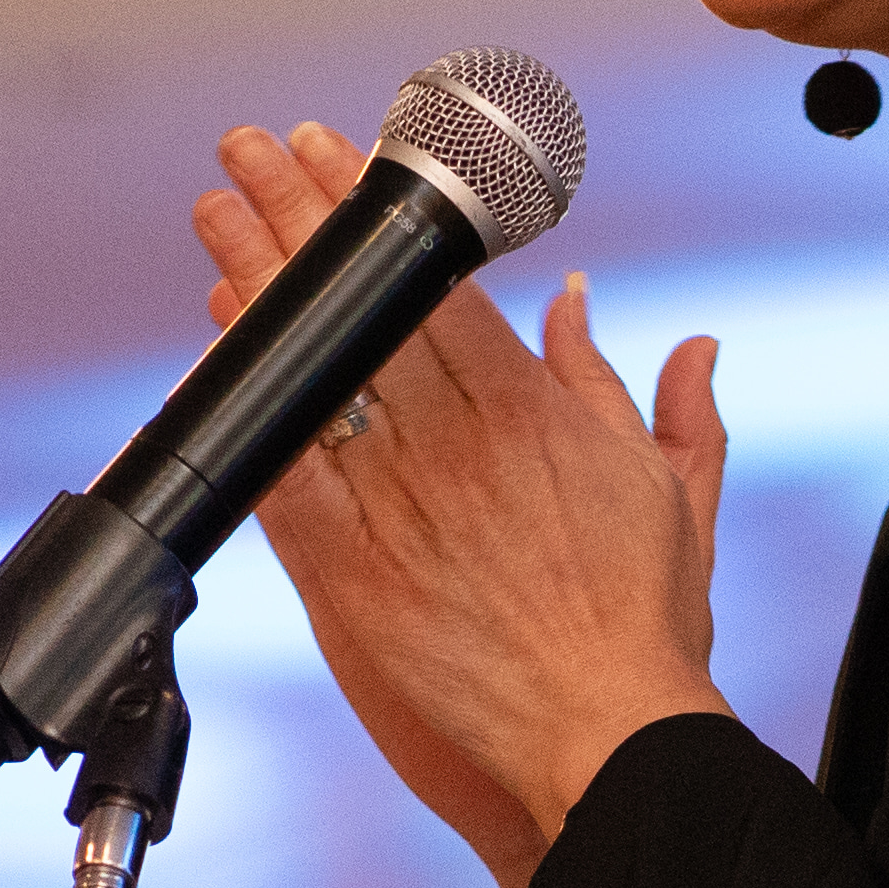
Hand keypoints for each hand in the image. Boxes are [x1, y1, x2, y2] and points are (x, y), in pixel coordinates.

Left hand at [190, 121, 732, 887]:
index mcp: (529, 414)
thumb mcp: (671, 490)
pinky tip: (217, 351)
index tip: (339, 154)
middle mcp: (459, 446)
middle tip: (250, 150)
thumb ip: (640, 391)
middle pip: (362, 306)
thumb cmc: (640, 628)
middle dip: (301, 216)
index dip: (376, 211)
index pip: (436, 284)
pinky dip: (253, 407)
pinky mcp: (357, 577)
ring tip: (217, 216)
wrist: (608, 737)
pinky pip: (288, 475)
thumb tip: (588, 307)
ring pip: (315, 372)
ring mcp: (402, 508)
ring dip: (259, 289)